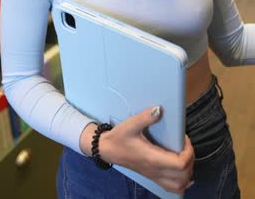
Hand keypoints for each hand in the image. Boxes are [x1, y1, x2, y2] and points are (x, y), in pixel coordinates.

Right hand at [80, 107, 194, 194]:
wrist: (107, 150)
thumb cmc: (119, 138)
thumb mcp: (130, 124)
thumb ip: (145, 117)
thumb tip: (159, 109)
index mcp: (152, 158)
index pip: (180, 164)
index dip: (188, 152)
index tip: (183, 138)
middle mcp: (155, 170)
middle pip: (184, 176)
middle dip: (190, 160)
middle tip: (185, 145)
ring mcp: (154, 176)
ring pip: (180, 185)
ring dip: (188, 172)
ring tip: (185, 156)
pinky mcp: (152, 176)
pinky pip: (173, 188)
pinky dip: (182, 182)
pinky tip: (183, 172)